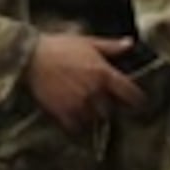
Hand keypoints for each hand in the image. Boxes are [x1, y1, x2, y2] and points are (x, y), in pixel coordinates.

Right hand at [26, 31, 145, 130]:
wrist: (31, 56)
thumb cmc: (60, 47)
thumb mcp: (88, 42)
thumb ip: (111, 46)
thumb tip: (130, 43)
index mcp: (104, 73)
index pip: (131, 94)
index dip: (138, 101)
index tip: (138, 104)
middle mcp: (95, 91)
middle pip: (111, 110)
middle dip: (109, 107)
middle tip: (104, 103)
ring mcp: (79, 104)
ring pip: (95, 120)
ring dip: (93, 116)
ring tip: (87, 109)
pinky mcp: (63, 112)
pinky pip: (77, 127)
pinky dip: (77, 124)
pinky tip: (74, 117)